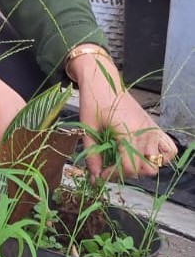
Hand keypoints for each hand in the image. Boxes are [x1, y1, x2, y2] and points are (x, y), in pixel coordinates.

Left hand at [67, 51, 177, 177]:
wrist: (103, 81)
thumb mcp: (88, 129)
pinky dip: (159, 157)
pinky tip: (141, 154)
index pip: (130, 167)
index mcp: (128, 133)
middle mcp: (145, 133)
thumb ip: (92, 154)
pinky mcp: (153, 126)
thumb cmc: (93, 101)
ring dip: (143, 166)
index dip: (113, 175)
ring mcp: (152, 129)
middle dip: (127, 173)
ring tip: (126, 161)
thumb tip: (94, 175)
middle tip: (110, 168)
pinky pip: (168, 148)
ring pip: (159, 161)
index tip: (99, 175)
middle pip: (146, 168)